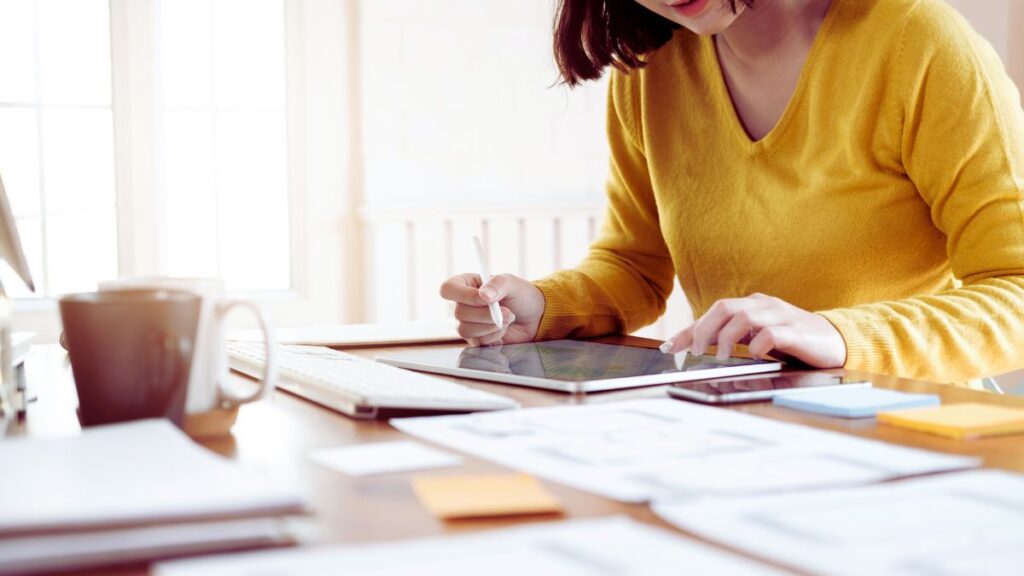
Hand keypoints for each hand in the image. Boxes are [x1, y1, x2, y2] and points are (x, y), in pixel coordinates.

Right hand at [439, 273, 544, 345]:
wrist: (533, 317)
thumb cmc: (521, 296)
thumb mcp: (512, 283)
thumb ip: (498, 284)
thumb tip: (483, 295)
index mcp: (465, 284)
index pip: (448, 289)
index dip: (464, 296)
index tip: (485, 299)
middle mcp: (461, 303)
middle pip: (459, 313)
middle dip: (486, 314)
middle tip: (507, 311)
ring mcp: (466, 323)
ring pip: (466, 330)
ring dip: (492, 326)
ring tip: (507, 319)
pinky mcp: (475, 339)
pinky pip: (477, 341)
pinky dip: (494, 336)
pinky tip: (502, 329)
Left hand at [661, 293, 845, 368]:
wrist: (837, 341)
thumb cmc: (793, 340)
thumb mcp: (758, 337)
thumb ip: (733, 339)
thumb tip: (697, 348)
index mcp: (752, 305)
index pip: (713, 312)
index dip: (688, 330)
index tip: (668, 347)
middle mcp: (764, 306)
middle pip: (725, 307)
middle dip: (704, 329)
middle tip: (696, 352)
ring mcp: (781, 317)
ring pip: (745, 317)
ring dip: (728, 337)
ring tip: (724, 357)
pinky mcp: (797, 332)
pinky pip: (772, 334)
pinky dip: (759, 344)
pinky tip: (756, 355)